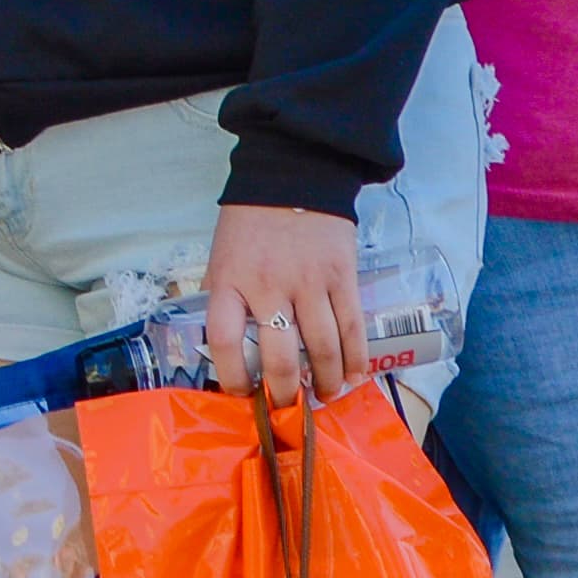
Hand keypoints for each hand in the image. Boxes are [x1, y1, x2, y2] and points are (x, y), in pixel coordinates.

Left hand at [202, 201, 369, 402]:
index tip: (242, 393)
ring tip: (324, 394)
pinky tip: (354, 375)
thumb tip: (225, 345)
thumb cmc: (252, 219)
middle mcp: (268, 286)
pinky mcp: (342, 276)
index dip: (232, 377)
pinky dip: (355, 358)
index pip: (225, 341)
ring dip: (325, 381)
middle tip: (288, 405)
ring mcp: (308, 282)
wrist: (294, 172)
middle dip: (284, 392)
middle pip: (278, 357)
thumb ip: (224, 295)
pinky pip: (352, 327)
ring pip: (321, 348)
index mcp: (230, 280)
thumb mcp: (222, 254)